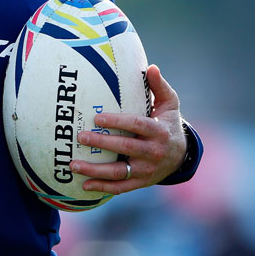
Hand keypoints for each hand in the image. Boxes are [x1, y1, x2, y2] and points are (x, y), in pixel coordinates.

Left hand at [70, 64, 186, 193]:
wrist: (181, 156)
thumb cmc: (169, 124)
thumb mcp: (169, 104)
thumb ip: (159, 86)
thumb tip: (151, 67)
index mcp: (159, 131)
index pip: (137, 125)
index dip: (118, 122)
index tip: (98, 118)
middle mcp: (153, 152)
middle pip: (126, 147)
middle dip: (102, 143)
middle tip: (80, 137)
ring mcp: (146, 170)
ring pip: (119, 172)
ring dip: (95, 171)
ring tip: (73, 165)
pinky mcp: (141, 182)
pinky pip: (120, 187)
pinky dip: (102, 188)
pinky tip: (84, 185)